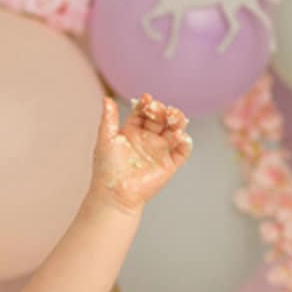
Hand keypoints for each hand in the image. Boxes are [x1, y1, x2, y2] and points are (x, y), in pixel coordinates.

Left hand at [91, 94, 191, 213]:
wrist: (114, 194)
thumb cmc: (107, 169)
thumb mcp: (106, 140)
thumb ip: (108, 119)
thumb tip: (107, 98)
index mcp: (133, 132)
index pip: (144, 112)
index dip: (147, 104)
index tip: (146, 100)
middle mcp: (148, 139)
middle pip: (161, 118)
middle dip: (162, 110)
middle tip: (157, 109)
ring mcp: (160, 150)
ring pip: (175, 129)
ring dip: (177, 120)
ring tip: (173, 117)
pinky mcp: (170, 164)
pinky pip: (183, 150)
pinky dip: (185, 142)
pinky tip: (180, 136)